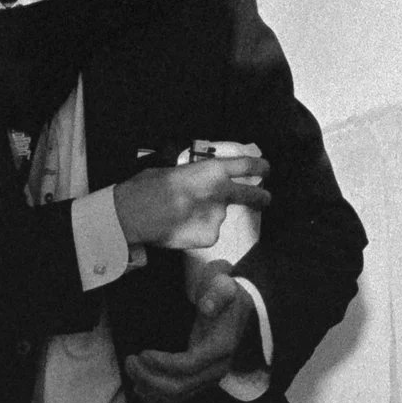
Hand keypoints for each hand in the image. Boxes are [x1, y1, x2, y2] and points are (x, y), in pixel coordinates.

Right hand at [113, 154, 270, 250]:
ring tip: (180, 217)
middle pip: (252, 195)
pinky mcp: (211, 236)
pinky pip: (208, 234)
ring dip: (207, 217)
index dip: (260, 168)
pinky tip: (180, 229)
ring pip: (218, 217)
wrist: (135, 213)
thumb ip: (194, 178)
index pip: (246, 166)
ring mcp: (218, 216)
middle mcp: (222, 192)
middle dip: (261, 198)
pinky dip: (197, 233)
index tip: (266, 170)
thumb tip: (195, 184)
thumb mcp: (175, 171)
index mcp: (212, 170)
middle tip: (265, 200)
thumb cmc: (148, 187)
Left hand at [123, 266, 251, 402]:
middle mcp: (216, 369)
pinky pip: (177, 397)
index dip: (164, 363)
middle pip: (180, 386)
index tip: (143, 353)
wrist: (239, 308)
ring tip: (131, 369)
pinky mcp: (200, 381)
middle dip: (150, 377)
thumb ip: (217, 293)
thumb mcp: (224, 287)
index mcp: (221, 347)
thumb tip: (206, 306)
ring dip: (149, 387)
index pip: (190, 365)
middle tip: (130, 361)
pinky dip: (156, 395)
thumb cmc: (226, 296)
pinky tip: (140, 386)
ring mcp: (209, 378)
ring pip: (176, 396)